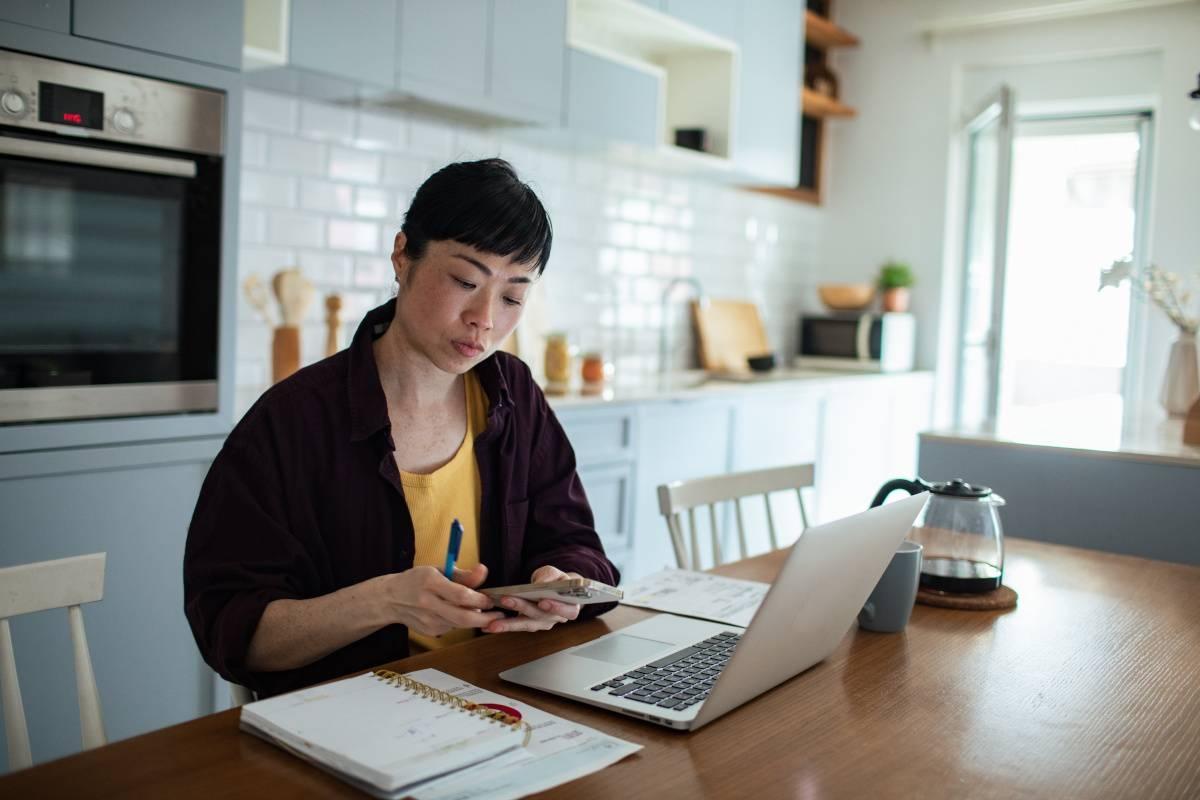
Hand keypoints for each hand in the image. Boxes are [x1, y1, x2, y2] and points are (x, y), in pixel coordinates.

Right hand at [379, 564, 503, 637]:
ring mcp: (428, 621)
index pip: (461, 595)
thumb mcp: (438, 569)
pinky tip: (458, 612)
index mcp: (430, 583)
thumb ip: (463, 574)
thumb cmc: (417, 580)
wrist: (390, 599)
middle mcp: (428, 604)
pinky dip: (460, 621)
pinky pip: (453, 627)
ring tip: (481, 610)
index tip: (491, 598)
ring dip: (475, 619)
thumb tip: (483, 571)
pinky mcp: (429, 631)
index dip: (480, 599)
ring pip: (460, 624)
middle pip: (463, 617)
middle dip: (485, 618)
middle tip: (498, 614)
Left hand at [483, 565, 582, 633]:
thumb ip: (549, 577)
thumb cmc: (557, 580)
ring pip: (526, 625)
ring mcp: (542, 623)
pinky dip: (503, 625)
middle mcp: (556, 619)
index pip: (568, 611)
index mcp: (570, 607)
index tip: (543, 602)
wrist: (554, 588)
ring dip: (508, 624)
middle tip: (506, 600)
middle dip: (522, 608)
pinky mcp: (529, 624)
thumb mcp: (555, 573)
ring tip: (492, 624)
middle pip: (540, 617)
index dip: (557, 608)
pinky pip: (517, 626)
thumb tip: (540, 583)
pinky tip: (488, 626)